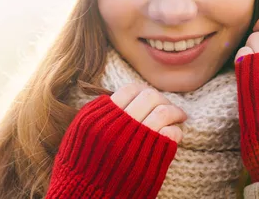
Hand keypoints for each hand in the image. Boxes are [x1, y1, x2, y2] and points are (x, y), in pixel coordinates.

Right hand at [47, 85, 184, 198]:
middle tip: (167, 106)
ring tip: (179, 115)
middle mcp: (116, 128)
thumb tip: (117, 97)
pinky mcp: (151, 160)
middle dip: (162, 99)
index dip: (143, 92)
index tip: (149, 97)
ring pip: (164, 112)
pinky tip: (173, 133)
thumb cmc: (81, 169)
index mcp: (98, 118)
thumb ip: (97, 114)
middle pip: (150, 97)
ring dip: (175, 111)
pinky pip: (171, 134)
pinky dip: (176, 130)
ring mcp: (135, 143)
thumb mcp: (79, 135)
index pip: (130, 90)